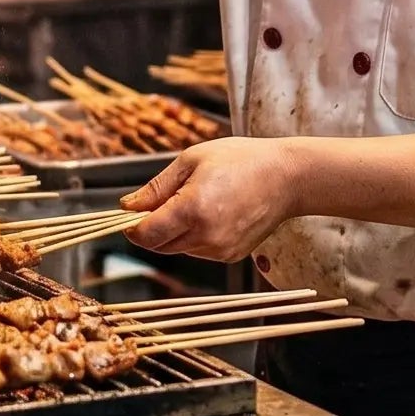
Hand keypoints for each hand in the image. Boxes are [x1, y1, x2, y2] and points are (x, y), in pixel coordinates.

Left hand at [119, 138, 300, 260]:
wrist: (287, 177)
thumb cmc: (241, 159)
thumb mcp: (191, 160)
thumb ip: (156, 188)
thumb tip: (128, 206)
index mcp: (193, 209)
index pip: (146, 235)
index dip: (131, 228)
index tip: (127, 216)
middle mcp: (206, 236)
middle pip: (159, 245)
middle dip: (151, 228)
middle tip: (160, 202)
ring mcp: (221, 249)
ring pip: (178, 249)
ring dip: (173, 231)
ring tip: (194, 200)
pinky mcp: (231, 255)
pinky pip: (198, 250)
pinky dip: (194, 236)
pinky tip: (211, 212)